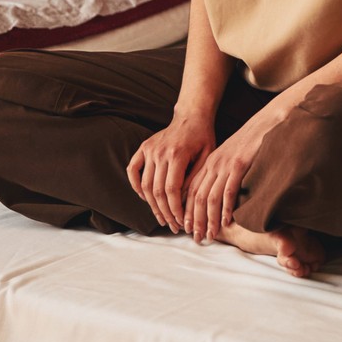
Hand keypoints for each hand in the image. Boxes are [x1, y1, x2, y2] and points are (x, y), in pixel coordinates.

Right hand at [127, 113, 215, 233]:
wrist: (192, 116)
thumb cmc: (204, 137)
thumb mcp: (208, 156)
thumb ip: (196, 177)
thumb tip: (187, 203)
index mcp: (177, 154)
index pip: (172, 189)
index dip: (175, 208)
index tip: (180, 222)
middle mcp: (160, 152)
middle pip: (157, 190)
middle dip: (165, 212)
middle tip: (172, 226)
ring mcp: (149, 149)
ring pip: (145, 184)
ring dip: (152, 205)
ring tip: (162, 218)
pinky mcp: (143, 148)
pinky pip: (133, 170)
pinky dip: (136, 186)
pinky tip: (145, 199)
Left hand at [184, 105, 282, 243]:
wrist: (268, 122)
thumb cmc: (252, 141)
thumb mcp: (231, 156)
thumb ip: (222, 172)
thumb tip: (216, 196)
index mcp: (209, 162)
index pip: (191, 191)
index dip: (187, 212)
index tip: (187, 228)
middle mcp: (213, 164)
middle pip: (197, 198)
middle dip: (195, 220)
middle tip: (196, 237)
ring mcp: (226, 164)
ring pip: (211, 197)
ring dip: (209, 219)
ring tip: (210, 234)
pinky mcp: (239, 164)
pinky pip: (229, 190)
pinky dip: (226, 208)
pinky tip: (226, 221)